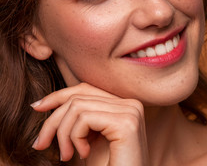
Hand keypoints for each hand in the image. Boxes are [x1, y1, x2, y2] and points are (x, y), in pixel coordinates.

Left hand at [31, 83, 149, 165]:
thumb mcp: (88, 137)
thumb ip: (79, 116)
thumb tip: (48, 101)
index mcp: (123, 104)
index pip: (86, 89)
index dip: (59, 95)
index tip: (37, 106)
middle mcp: (130, 103)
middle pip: (79, 97)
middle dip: (54, 120)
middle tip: (41, 144)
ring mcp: (130, 111)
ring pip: (78, 106)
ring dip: (63, 133)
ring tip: (66, 155)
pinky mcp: (126, 123)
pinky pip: (85, 118)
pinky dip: (75, 137)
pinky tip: (83, 154)